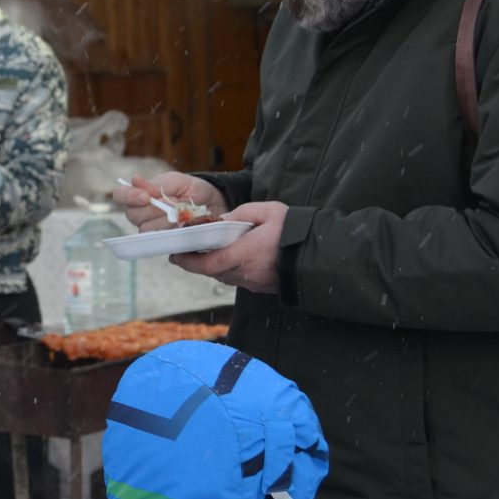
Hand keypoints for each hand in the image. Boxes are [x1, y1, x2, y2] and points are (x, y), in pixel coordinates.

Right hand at [113, 173, 226, 231]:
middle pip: (133, 216)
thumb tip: (135, 180)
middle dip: (154, 209)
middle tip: (174, 203)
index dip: (128, 196)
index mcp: (140, 195)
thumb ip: (157, 184)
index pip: (120, 195)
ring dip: (166, 221)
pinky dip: (173, 232)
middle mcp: (142, 214)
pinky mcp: (163, 243)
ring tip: (183, 213)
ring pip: (147, 229)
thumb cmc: (192, 190)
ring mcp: (151, 230)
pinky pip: (160, 241)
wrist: (213, 205)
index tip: (145, 196)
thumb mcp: (178, 181)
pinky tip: (183, 225)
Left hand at [169, 201, 287, 292]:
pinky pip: (238, 279)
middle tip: (185, 251)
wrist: (323, 255)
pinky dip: (229, 269)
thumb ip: (241, 214)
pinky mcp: (262, 287)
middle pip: (212, 272)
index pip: (206, 264)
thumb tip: (220, 220)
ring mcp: (254, 283)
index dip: (187, 261)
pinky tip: (230, 257)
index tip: (175, 254)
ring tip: (205, 251)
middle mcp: (245, 274)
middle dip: (196, 263)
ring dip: (213, 266)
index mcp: (244, 255)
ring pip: (224, 276)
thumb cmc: (295, 231)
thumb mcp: (267, 211)